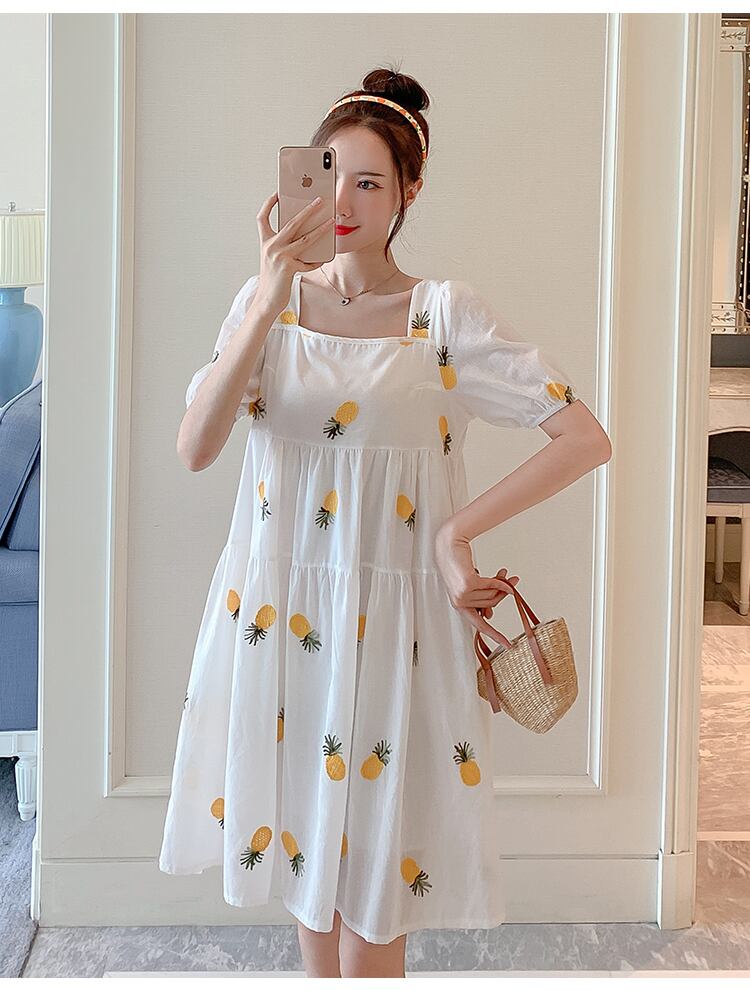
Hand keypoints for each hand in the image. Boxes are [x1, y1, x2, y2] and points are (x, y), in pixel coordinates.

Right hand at [255, 192, 335, 315]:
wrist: (267, 300)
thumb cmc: (272, 280)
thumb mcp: (274, 259)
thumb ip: (284, 246)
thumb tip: (304, 236)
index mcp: (265, 242)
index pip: (262, 218)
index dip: (269, 204)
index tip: (277, 194)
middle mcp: (271, 247)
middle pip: (292, 222)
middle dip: (308, 210)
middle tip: (319, 200)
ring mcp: (280, 256)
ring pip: (305, 238)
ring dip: (321, 229)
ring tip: (331, 222)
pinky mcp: (289, 267)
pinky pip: (308, 261)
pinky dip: (316, 260)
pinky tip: (323, 259)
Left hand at [434, 524, 519, 642]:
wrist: (450, 546)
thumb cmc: (459, 566)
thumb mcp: (470, 587)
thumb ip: (480, 600)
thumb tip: (489, 616)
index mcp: (460, 606)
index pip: (480, 626)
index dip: (496, 635)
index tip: (509, 645)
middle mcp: (460, 603)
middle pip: (492, 604)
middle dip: (503, 592)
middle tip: (510, 581)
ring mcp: (463, 595)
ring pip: (493, 594)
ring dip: (502, 583)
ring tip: (504, 573)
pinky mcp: (468, 585)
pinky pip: (492, 585)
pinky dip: (499, 579)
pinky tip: (503, 573)